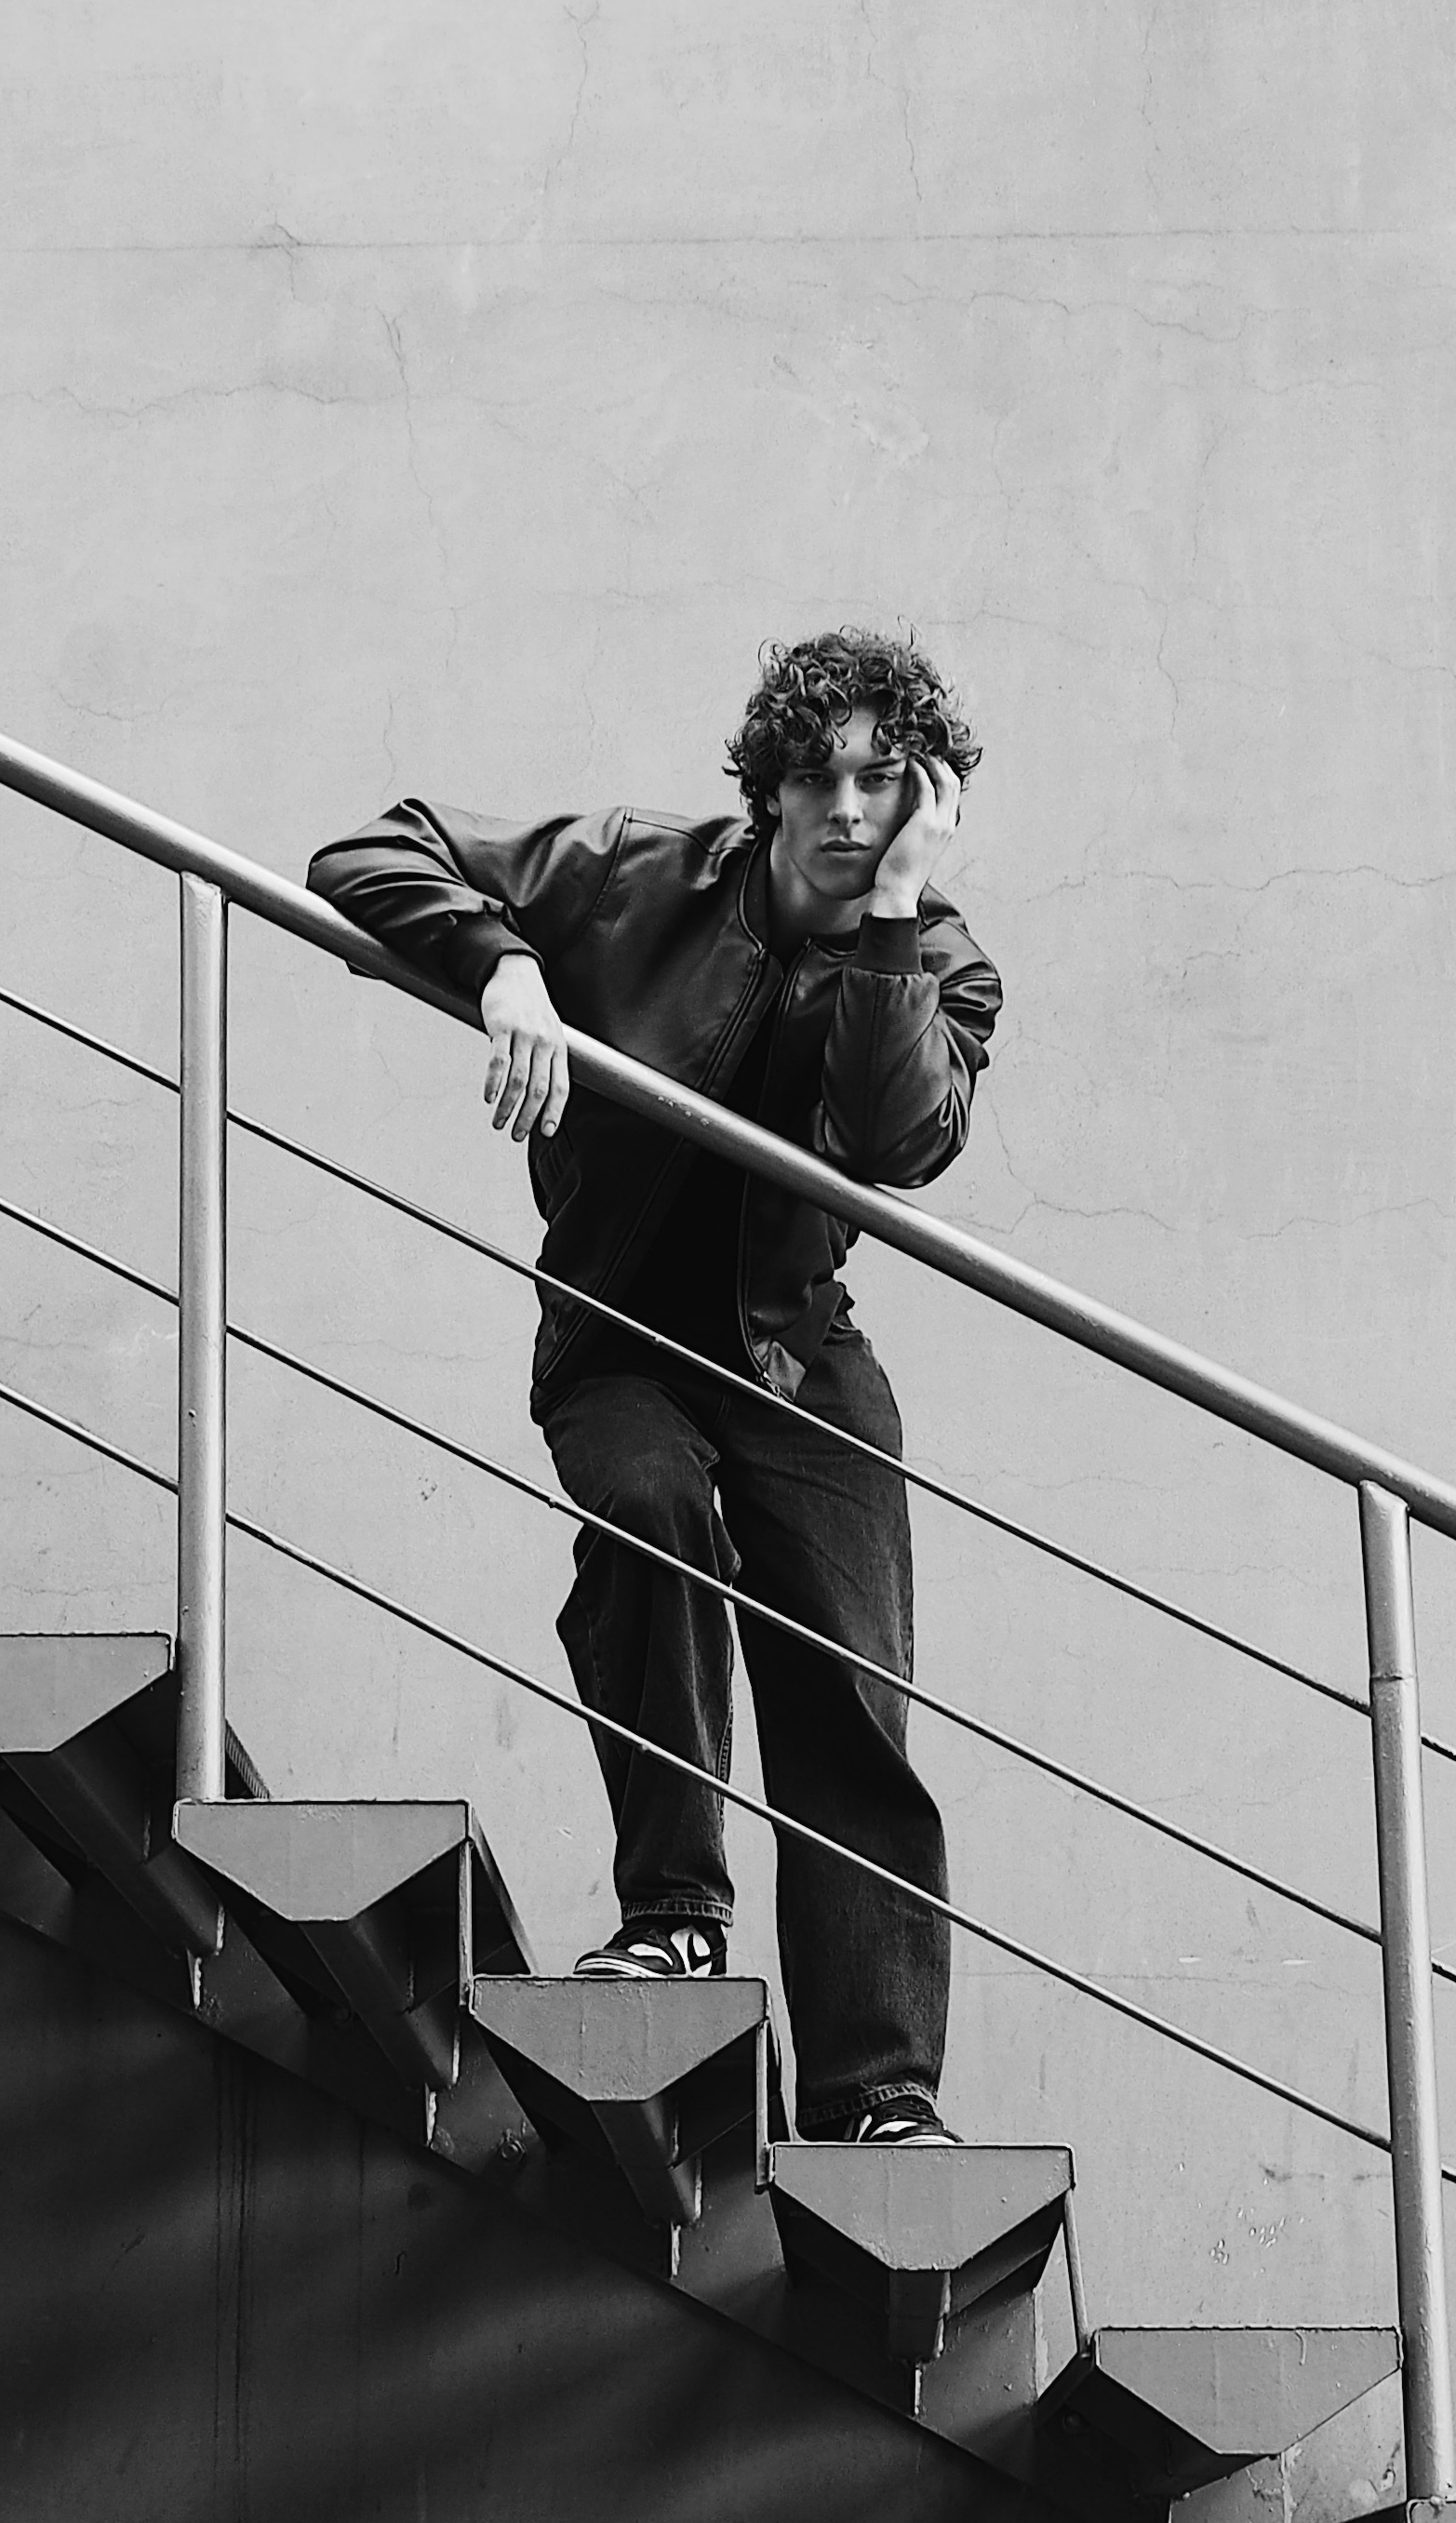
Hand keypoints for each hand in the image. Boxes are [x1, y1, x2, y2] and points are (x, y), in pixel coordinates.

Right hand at [479, 953, 568, 1140]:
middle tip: (517, 1135)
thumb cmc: (532, 1007)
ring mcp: (523, 1035)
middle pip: (538, 1089)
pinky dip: (493, 1083)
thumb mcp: (550, 1032)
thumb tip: (540, 1095)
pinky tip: (488, 1097)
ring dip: (507, 1106)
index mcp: (558, 1047)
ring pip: (518, 1080)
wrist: (516, 972)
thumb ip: (547, 1060)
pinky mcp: (502, 1027)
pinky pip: (498, 1061)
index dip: (554, 1112)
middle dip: (528, 1118)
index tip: (545, 1132)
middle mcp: (544, 1042)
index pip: (560, 1087)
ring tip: (498, 1122)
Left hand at [866, 756, 960, 918]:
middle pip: (953, 783)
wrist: (898, 892)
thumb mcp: (914, 849)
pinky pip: (927, 787)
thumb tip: (906, 821)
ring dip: (933, 762)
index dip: (943, 774)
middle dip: (941, 762)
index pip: (951, 794)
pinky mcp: (925, 822)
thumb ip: (916, 832)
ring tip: (918, 750)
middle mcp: (947, 825)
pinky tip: (909, 763)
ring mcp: (939, 823)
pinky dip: (920, 771)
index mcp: (946, 831)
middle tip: (924, 749)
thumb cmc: (900, 874)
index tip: (928, 761)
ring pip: (945, 780)